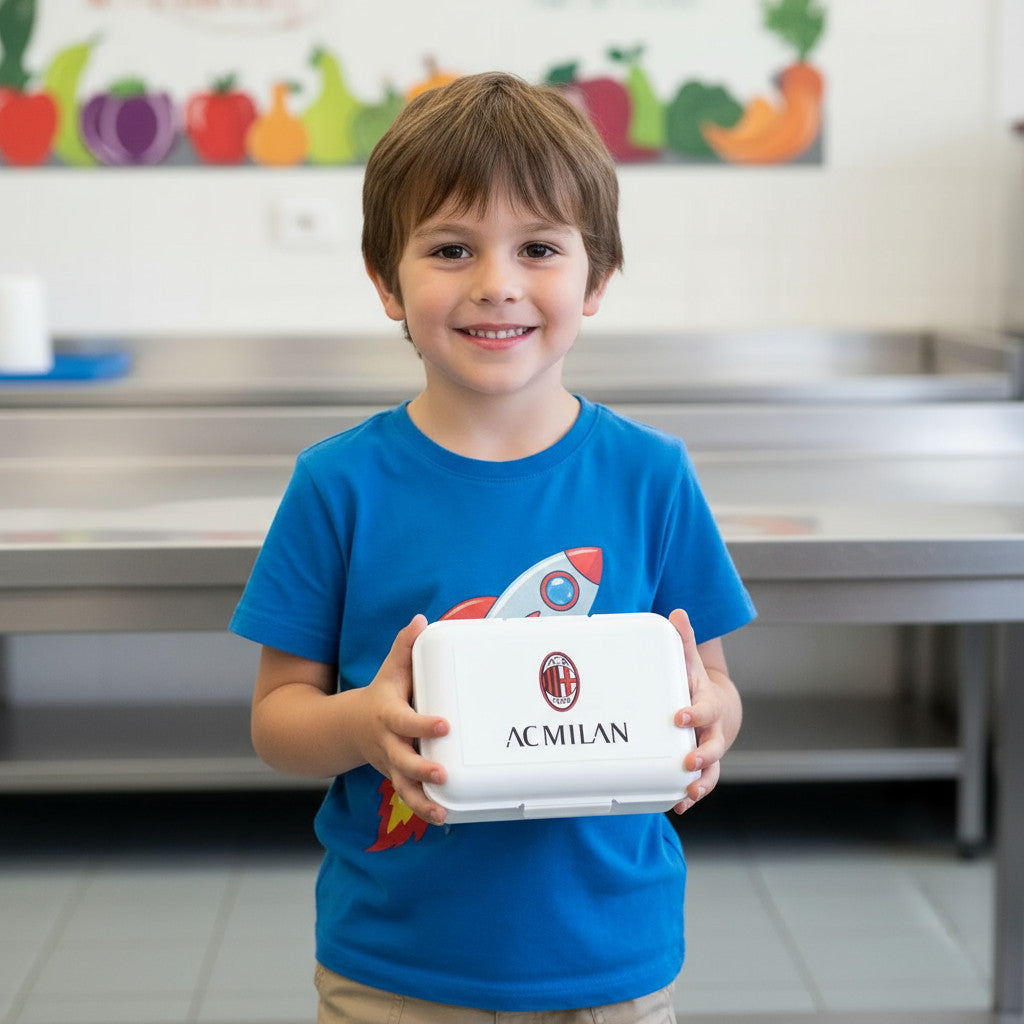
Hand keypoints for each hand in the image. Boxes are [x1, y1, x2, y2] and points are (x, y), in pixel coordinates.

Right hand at [353, 614, 450, 825]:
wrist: (345, 727)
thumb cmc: (379, 695)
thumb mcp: (389, 669)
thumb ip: (405, 647)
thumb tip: (421, 620)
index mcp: (388, 715)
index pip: (405, 721)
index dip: (424, 725)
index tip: (445, 724)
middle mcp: (388, 743)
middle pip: (402, 760)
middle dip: (421, 769)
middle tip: (443, 773)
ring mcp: (390, 764)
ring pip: (403, 786)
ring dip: (421, 800)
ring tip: (441, 811)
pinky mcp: (396, 777)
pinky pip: (408, 796)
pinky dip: (422, 808)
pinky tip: (442, 816)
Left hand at [668, 608, 737, 814]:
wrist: (719, 706)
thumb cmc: (696, 683)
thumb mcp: (690, 662)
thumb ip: (683, 641)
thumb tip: (677, 612)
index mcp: (707, 704)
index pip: (704, 709)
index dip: (693, 713)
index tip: (678, 716)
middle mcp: (712, 730)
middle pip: (713, 745)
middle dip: (703, 755)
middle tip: (688, 761)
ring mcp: (709, 750)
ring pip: (711, 770)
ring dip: (701, 782)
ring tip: (689, 794)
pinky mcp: (702, 766)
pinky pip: (701, 783)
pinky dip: (691, 795)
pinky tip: (678, 805)